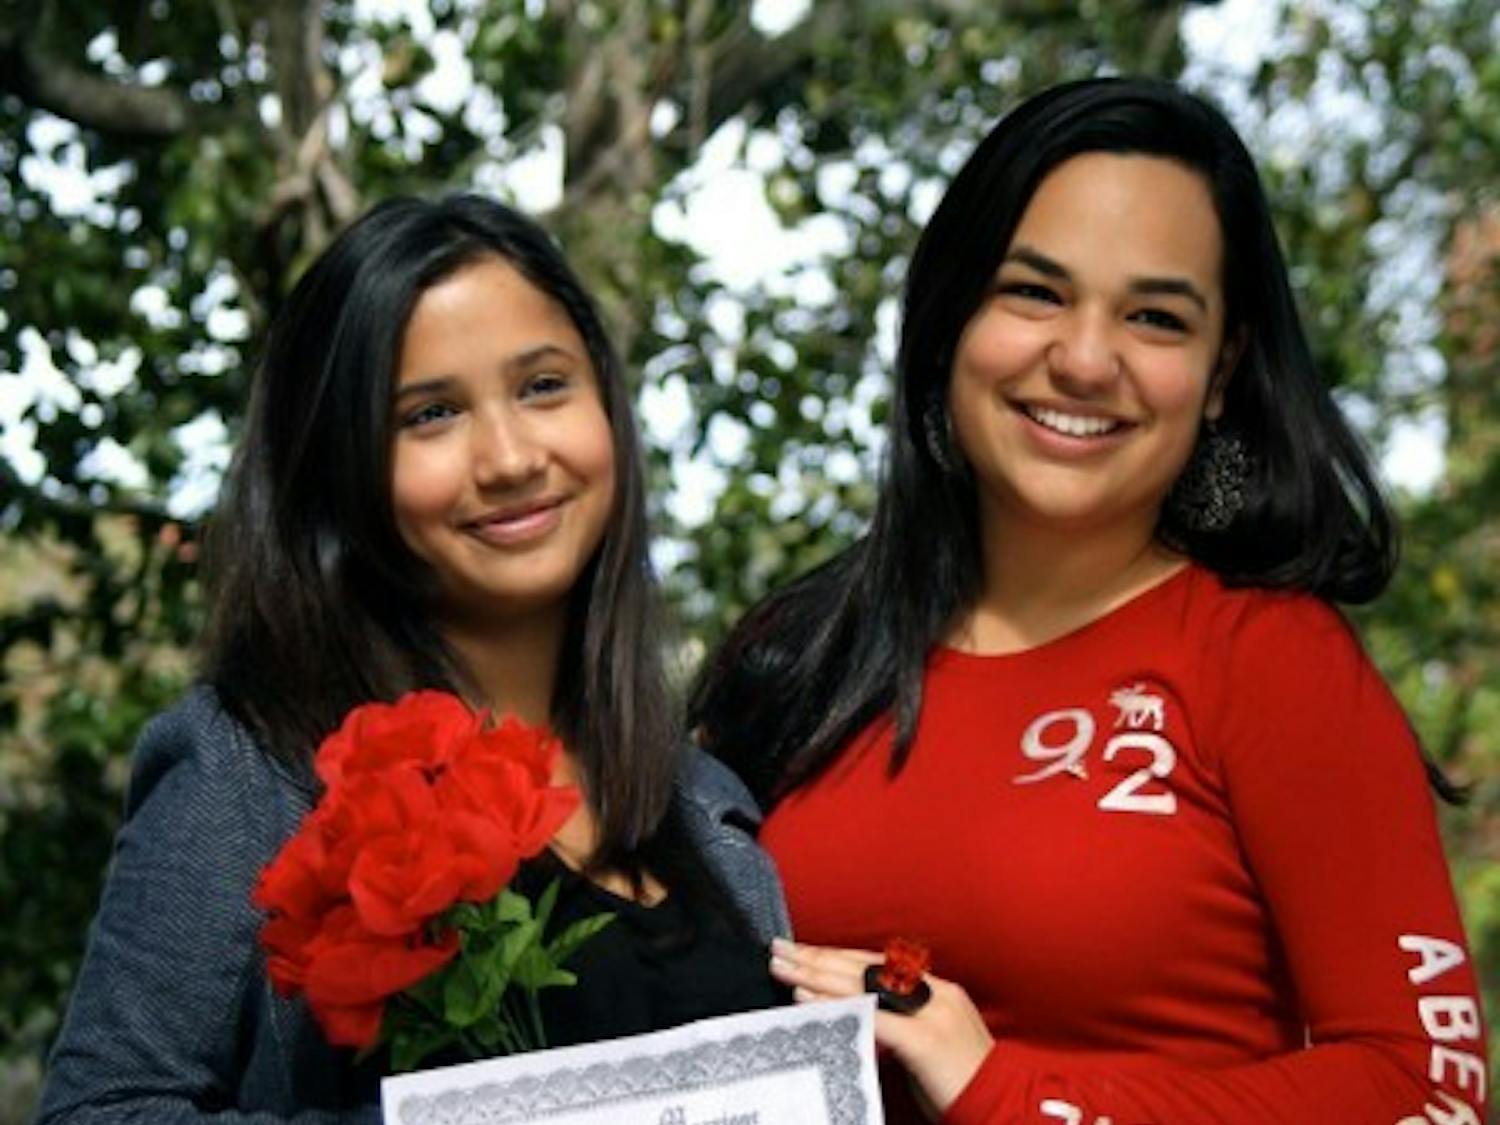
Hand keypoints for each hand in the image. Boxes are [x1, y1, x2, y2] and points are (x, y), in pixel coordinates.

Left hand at [769, 937, 994, 1114]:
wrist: (1004, 1107)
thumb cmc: (963, 1084)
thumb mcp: (932, 1042)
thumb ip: (900, 1024)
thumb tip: (856, 1015)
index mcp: (938, 990)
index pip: (877, 964)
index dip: (837, 956)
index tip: (803, 951)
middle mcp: (935, 992)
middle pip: (864, 967)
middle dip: (818, 957)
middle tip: (779, 950)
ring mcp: (932, 1014)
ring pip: (864, 984)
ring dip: (817, 974)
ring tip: (783, 967)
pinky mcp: (925, 1040)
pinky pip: (871, 1016)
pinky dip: (837, 1005)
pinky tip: (807, 999)